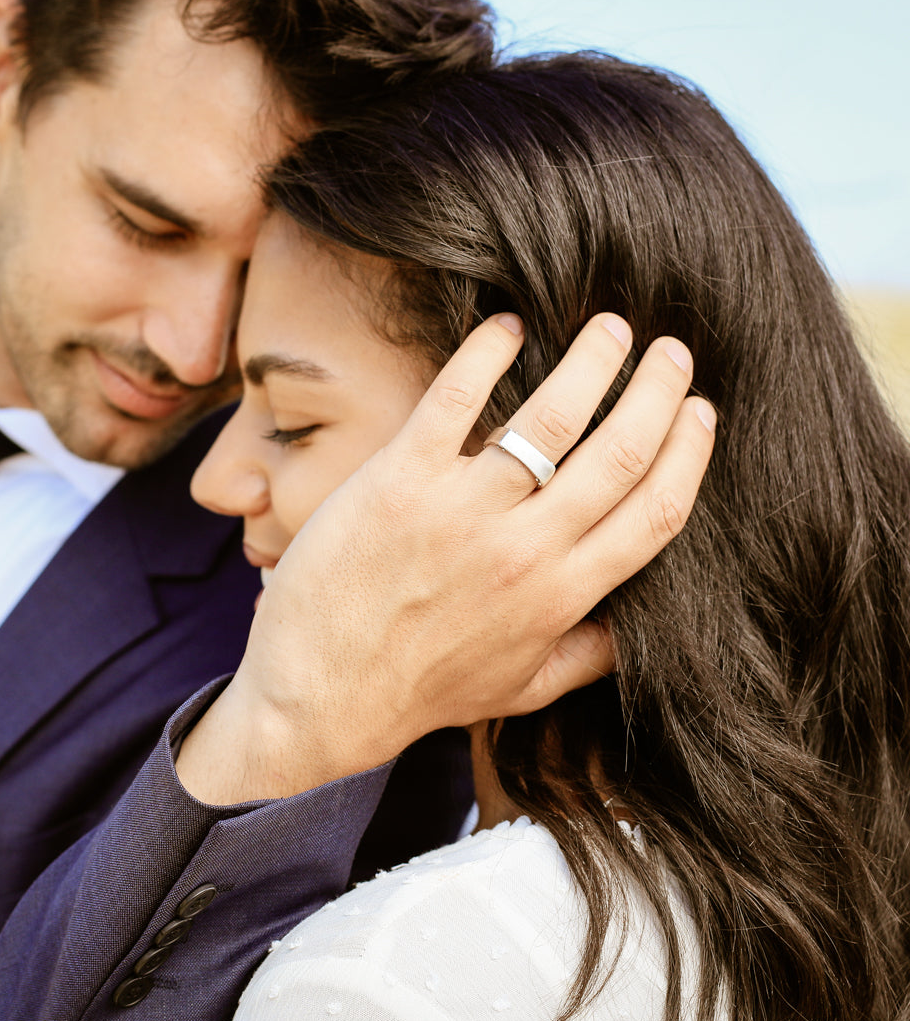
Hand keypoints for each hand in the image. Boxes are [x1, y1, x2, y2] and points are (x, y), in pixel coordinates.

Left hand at [179, 313, 714, 800]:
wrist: (318, 694)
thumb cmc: (418, 691)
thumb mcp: (520, 690)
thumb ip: (586, 657)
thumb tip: (637, 629)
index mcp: (560, 595)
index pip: (655, 512)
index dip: (688, 454)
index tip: (701, 413)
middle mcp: (523, 549)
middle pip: (619, 453)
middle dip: (657, 391)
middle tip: (671, 350)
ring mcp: (461, 510)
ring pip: (551, 417)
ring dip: (592, 361)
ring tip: (610, 325)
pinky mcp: (400, 480)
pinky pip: (454, 399)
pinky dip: (486, 354)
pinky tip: (509, 326)